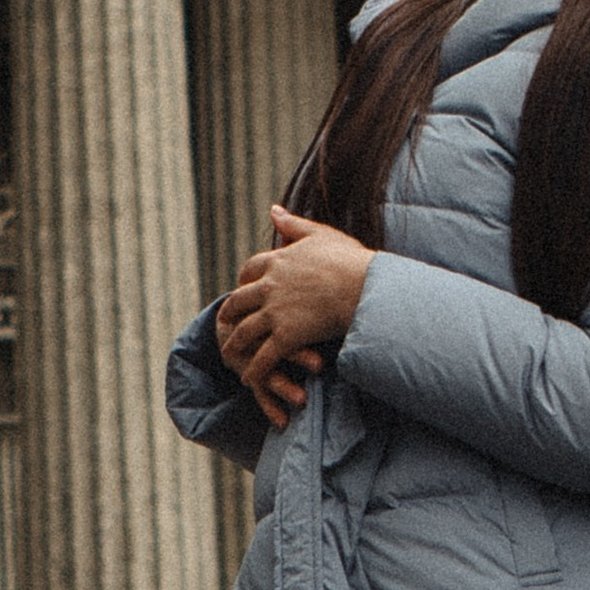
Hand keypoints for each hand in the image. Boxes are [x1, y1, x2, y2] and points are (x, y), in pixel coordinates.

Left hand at [215, 206, 373, 431]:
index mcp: (278, 261)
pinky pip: (263, 357)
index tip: (242, 285)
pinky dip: (254, 370)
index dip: (244, 279)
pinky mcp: (286, 337)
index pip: (251, 269)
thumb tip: (273, 210)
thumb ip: (293, 224)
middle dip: (230, 311)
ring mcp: (276, 313)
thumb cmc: (350, 260)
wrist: (364, 287)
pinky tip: (247, 379)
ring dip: (235, 343)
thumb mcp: (320, 234)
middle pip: (239, 300)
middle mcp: (270, 286)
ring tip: (229, 353)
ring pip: (245, 330)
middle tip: (224, 320)